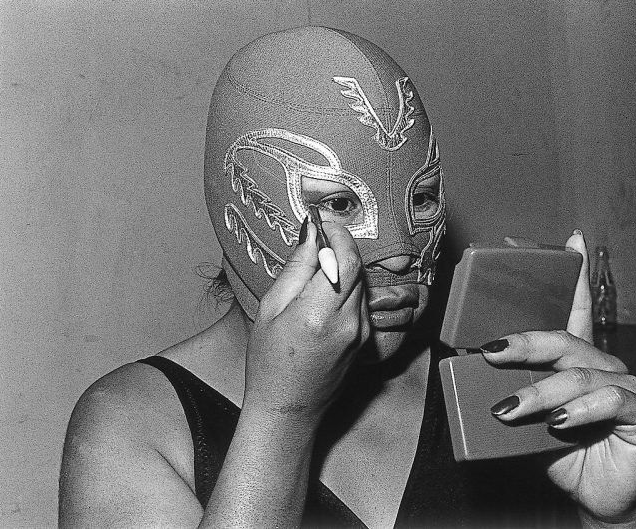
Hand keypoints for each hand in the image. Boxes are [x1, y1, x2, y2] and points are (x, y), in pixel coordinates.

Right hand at [244, 219, 370, 423]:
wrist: (287, 410)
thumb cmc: (269, 363)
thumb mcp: (271, 309)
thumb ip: (297, 269)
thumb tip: (312, 234)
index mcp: (319, 313)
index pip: (346, 259)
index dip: (338, 235)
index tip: (324, 224)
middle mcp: (348, 322)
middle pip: (357, 268)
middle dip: (341, 247)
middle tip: (318, 240)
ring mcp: (361, 333)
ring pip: (361, 283)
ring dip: (344, 268)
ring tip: (317, 271)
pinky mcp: (366, 339)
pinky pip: (361, 302)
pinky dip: (347, 289)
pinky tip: (324, 295)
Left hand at [483, 231, 635, 523]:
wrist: (594, 496)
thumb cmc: (560, 451)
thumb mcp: (527, 419)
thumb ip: (509, 391)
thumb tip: (470, 370)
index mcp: (577, 360)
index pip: (576, 309)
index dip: (574, 275)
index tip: (570, 238)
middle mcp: (603, 365)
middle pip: (564, 340)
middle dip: (525, 343)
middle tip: (491, 352)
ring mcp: (625, 386)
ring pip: (579, 374)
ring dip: (540, 392)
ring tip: (510, 410)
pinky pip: (611, 401)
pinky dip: (583, 410)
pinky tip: (562, 422)